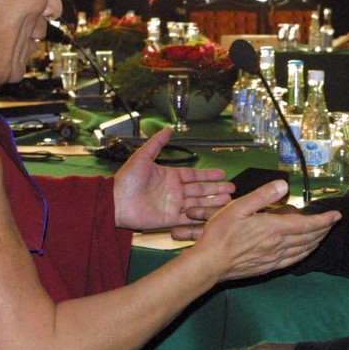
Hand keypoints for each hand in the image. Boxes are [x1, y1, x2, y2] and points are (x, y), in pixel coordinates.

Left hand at [112, 128, 233, 229]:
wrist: (116, 201)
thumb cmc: (127, 179)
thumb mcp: (142, 157)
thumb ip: (156, 144)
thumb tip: (168, 129)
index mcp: (170, 176)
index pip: (194, 175)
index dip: (208, 175)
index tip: (223, 173)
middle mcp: (175, 191)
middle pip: (200, 190)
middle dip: (216, 189)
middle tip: (232, 188)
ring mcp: (173, 205)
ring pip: (198, 203)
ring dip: (213, 202)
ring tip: (228, 200)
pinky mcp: (170, 219)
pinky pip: (188, 218)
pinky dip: (201, 217)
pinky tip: (214, 215)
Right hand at [190, 181, 339, 281]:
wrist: (210, 263)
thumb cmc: (221, 233)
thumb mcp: (239, 207)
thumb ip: (262, 195)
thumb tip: (283, 185)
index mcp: (274, 228)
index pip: (307, 224)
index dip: (324, 220)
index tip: (337, 215)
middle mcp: (279, 245)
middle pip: (309, 238)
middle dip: (324, 230)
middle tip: (332, 222)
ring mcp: (274, 259)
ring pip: (303, 251)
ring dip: (316, 242)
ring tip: (323, 234)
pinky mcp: (268, 268)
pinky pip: (293, 261)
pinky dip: (304, 254)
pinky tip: (304, 252)